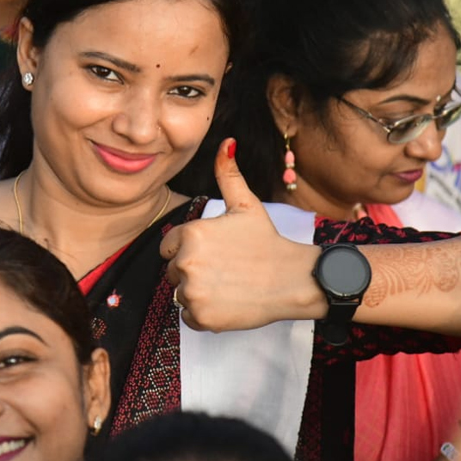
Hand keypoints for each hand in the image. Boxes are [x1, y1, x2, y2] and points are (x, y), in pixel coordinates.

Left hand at [160, 139, 322, 330]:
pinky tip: (226, 303)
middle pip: (172, 273)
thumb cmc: (267, 241)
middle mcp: (186, 263)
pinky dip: (204, 314)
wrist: (293, 279)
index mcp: (190, 234)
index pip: (167, 249)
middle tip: (224, 270)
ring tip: (227, 285)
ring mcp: (192, 292)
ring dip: (198, 293)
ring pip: (180, 295)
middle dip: (193, 272)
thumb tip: (226, 142)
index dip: (188, 251)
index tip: (214, 254)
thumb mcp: (245, 205)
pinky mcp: (201, 317)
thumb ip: (228, 174)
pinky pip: (188, 317)